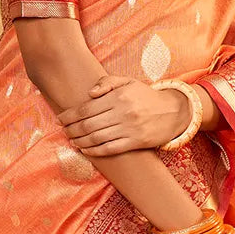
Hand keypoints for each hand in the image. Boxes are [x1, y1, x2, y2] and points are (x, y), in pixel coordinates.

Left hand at [55, 73, 187, 155]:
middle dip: (71, 129)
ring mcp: (129, 129)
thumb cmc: (146, 97)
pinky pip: (110, 149)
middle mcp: (123, 113)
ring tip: (72, 140)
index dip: (70, 115)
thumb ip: (107, 83)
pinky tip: (85, 150)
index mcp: (119, 97)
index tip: (60, 118)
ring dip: (80, 141)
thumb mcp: (129, 82)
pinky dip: (95, 151)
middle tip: (64, 131)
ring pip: (96, 138)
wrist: (174, 111)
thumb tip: (89, 93)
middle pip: (88, 124)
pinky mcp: (135, 142)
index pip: (87, 108)